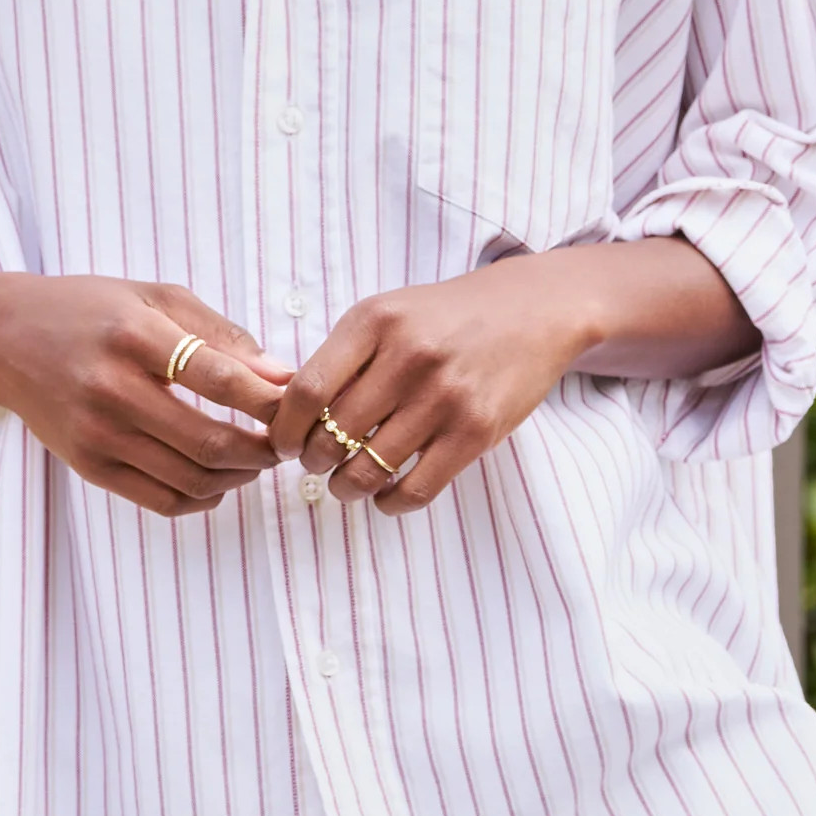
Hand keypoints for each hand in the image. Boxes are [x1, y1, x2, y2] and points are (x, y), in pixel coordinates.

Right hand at [0, 275, 288, 517]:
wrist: (4, 340)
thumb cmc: (91, 310)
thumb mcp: (154, 298)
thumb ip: (220, 335)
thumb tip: (280, 376)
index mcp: (135, 336)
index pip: (220, 379)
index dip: (269, 400)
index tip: (295, 403)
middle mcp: (112, 390)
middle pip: (210, 441)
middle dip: (263, 449)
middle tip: (284, 441)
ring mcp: (97, 435)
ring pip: (192, 479)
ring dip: (239, 476)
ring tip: (256, 459)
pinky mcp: (88, 467)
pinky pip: (162, 501)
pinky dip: (203, 498)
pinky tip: (219, 479)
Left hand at [271, 262, 596, 515]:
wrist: (531, 311)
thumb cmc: (446, 317)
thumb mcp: (388, 314)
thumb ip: (344, 356)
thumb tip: (288, 415)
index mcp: (375, 321)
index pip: (306, 390)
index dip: (285, 429)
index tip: (283, 445)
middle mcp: (409, 356)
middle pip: (332, 435)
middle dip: (313, 461)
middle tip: (316, 464)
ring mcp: (445, 397)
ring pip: (368, 469)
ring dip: (346, 487)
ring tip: (345, 484)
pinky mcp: (477, 432)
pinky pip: (416, 489)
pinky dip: (390, 504)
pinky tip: (385, 496)